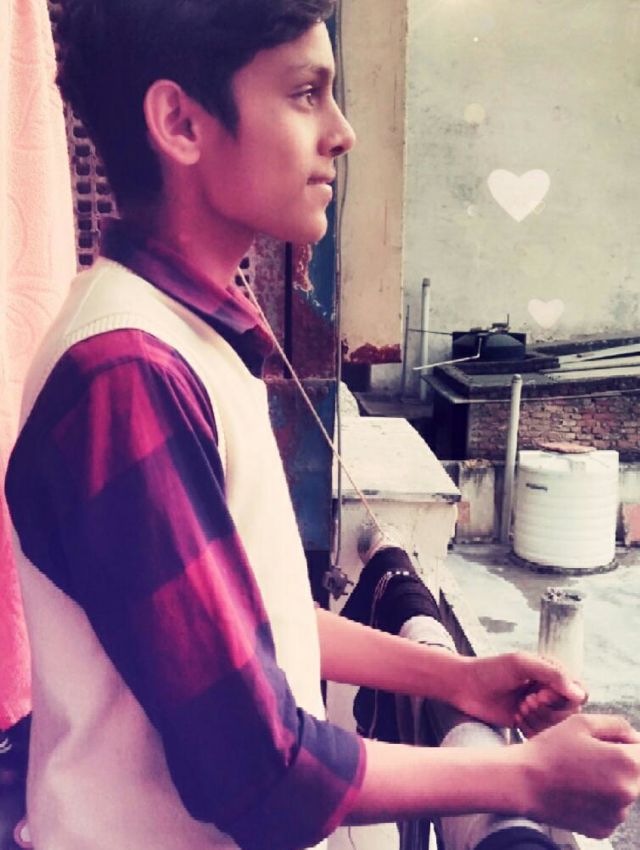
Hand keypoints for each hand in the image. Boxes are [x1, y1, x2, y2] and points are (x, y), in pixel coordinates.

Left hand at [455, 651, 585, 729]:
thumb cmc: (493, 670)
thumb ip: (553, 674)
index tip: (540, 693)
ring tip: (520, 708)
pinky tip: (516, 718)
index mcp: (553, 674)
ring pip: (559, 727)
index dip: (564, 698)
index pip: (579, 693)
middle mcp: (551, 692)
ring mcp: (541, 710)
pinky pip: (544, 737)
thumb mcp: (522, 664)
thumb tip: (580, 695)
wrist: (466, 686)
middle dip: (548, 709)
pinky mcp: (530, 725)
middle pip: (572, 713)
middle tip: (526, 701)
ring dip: (539, 719)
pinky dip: (531, 730)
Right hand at [517, 713, 639, 837]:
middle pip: (637, 773)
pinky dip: (600, 800)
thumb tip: (635, 738)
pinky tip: (577, 790)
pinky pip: (611, 809)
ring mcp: (616, 814)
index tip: (607, 742)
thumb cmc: (550, 750)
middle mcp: (628, 792)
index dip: (626, 742)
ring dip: (611, 782)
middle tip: (589, 756)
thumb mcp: (582, 723)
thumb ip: (617, 726)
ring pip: (624, 791)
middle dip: (620, 762)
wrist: (524, 782)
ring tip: (579, 773)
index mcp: (627, 763)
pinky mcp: (604, 829)